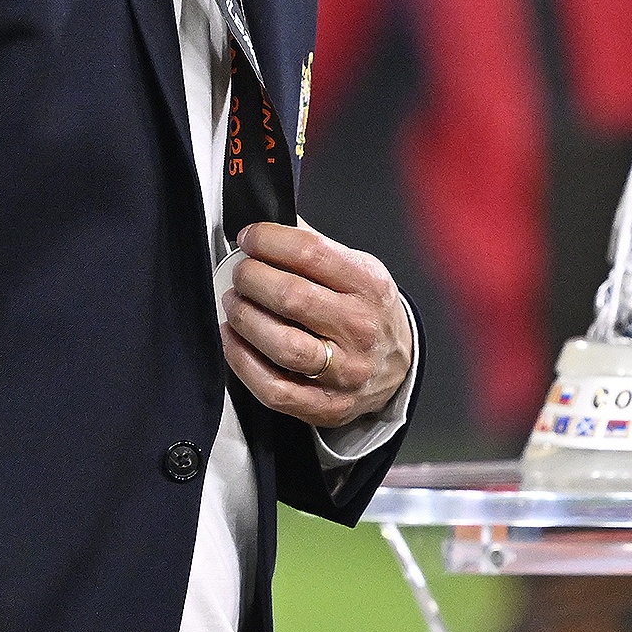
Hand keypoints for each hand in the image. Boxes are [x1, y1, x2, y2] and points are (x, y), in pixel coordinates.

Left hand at [220, 219, 412, 430]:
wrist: (399, 366)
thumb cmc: (369, 311)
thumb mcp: (360, 269)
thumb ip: (317, 248)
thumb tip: (268, 226)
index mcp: (368, 286)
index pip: (311, 253)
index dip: (269, 240)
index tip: (249, 237)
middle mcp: (359, 328)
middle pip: (292, 297)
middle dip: (251, 279)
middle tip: (240, 273)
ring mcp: (345, 371)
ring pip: (282, 345)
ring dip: (244, 319)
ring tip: (234, 303)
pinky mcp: (327, 405)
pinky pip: (275, 389)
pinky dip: (243, 363)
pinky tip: (232, 340)